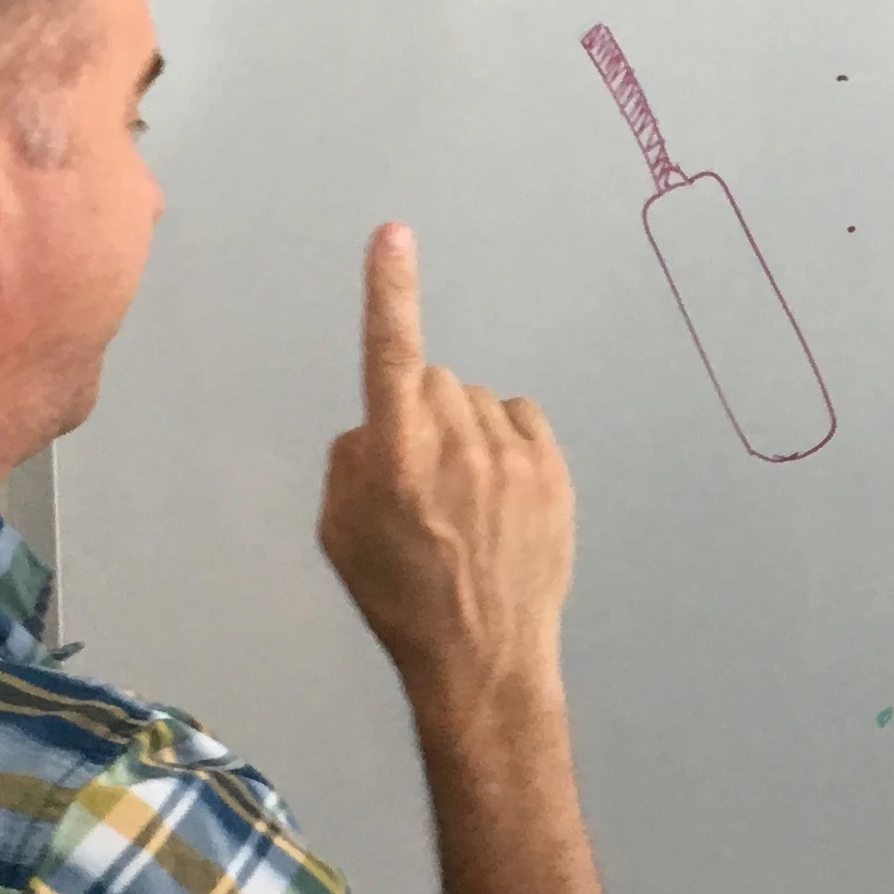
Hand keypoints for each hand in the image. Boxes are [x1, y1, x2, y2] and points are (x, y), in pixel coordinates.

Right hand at [318, 225, 573, 716]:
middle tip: (419, 475)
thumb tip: (378, 425)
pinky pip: (519, 419)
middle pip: (432, 378)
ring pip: (475, 401)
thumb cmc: (400, 598)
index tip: (392, 236)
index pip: (389, 353)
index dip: (389, 290)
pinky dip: (503, 441)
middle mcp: (456, 445)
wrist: (484, 656)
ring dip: (463, 429)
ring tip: (462, 497)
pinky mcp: (552, 471)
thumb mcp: (341, 531)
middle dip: (419, 410)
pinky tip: (496, 492)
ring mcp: (512, 456)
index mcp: (394, 456)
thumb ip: (351, 458)